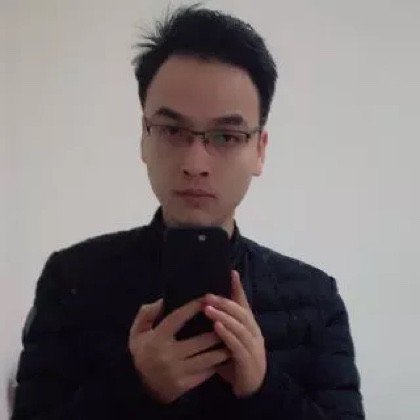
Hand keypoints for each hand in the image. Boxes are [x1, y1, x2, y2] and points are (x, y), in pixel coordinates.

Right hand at [128, 298, 229, 403]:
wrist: (138, 388)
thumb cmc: (142, 353)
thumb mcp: (137, 332)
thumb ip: (146, 314)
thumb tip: (161, 301)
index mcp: (157, 339)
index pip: (177, 319)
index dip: (192, 308)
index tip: (206, 299)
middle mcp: (168, 355)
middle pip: (200, 342)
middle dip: (217, 330)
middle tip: (229, 320)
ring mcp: (177, 372)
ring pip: (207, 358)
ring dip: (222, 348)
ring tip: (233, 338)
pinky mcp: (184, 385)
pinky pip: (206, 372)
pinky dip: (217, 363)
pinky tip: (225, 355)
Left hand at [203, 271, 266, 397]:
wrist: (252, 390)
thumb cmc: (236, 360)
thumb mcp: (229, 339)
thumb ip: (222, 324)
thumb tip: (205, 306)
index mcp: (249, 325)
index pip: (244, 303)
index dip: (238, 288)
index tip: (231, 272)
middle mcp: (253, 333)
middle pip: (241, 312)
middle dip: (224, 302)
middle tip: (207, 296)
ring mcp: (253, 347)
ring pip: (240, 327)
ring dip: (223, 316)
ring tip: (208, 308)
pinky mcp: (249, 361)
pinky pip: (238, 345)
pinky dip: (227, 334)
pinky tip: (216, 327)